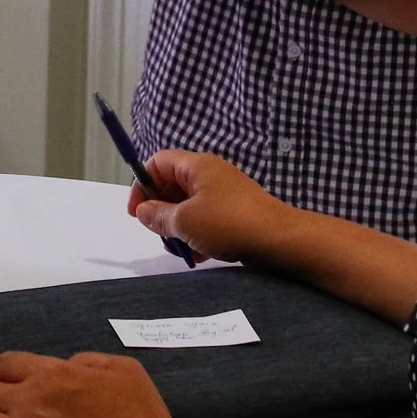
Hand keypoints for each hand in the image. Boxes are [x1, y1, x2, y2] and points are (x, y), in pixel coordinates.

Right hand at [129, 148, 287, 262]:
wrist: (279, 240)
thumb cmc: (230, 223)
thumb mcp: (185, 221)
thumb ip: (158, 215)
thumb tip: (143, 211)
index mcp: (197, 166)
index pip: (158, 162)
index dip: (142, 184)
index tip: (137, 212)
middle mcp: (210, 174)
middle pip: (172, 185)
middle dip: (161, 211)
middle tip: (160, 233)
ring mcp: (224, 193)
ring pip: (188, 206)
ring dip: (179, 227)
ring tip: (183, 249)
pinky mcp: (235, 212)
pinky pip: (206, 219)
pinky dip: (198, 234)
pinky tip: (201, 254)